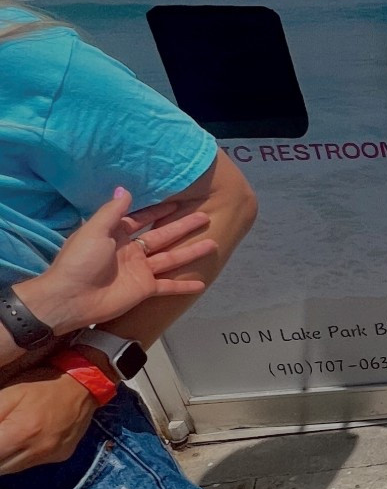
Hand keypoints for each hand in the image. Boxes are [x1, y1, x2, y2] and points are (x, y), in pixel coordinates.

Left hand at [0, 368, 95, 473]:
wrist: (83, 387)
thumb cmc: (42, 386)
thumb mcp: (10, 395)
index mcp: (21, 433)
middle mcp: (37, 451)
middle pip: (0, 468)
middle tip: (0, 437)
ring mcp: (49, 457)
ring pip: (11, 470)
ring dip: (2, 459)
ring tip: (5, 440)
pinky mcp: (59, 458)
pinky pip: (29, 465)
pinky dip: (19, 457)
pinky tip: (22, 441)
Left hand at [18, 189, 215, 336]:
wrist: (71, 298)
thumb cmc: (80, 261)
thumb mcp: (94, 230)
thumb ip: (112, 212)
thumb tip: (125, 190)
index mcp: (117, 235)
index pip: (142, 219)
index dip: (159, 210)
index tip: (177, 201)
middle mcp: (131, 252)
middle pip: (162, 236)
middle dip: (183, 227)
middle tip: (204, 217)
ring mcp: (139, 271)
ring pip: (171, 258)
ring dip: (191, 252)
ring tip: (212, 244)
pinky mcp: (144, 290)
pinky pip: (168, 286)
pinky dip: (183, 286)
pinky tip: (201, 283)